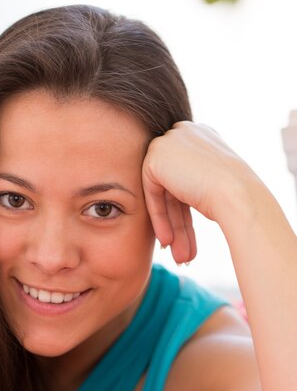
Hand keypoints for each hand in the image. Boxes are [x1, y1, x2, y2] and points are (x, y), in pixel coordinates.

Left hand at [142, 121, 252, 263]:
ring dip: (171, 227)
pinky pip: (152, 192)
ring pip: (163, 193)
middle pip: (174, 187)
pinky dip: (159, 218)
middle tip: (183, 252)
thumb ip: (194, 188)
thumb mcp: (216, 188)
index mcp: (204, 136)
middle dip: (178, 224)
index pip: (186, 177)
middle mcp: (186, 133)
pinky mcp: (155, 155)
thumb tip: (181, 201)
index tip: (188, 238)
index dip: (185, 211)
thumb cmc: (238, 198)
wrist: (239, 196)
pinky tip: (167, 242)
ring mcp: (170, 142)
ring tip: (179, 257)